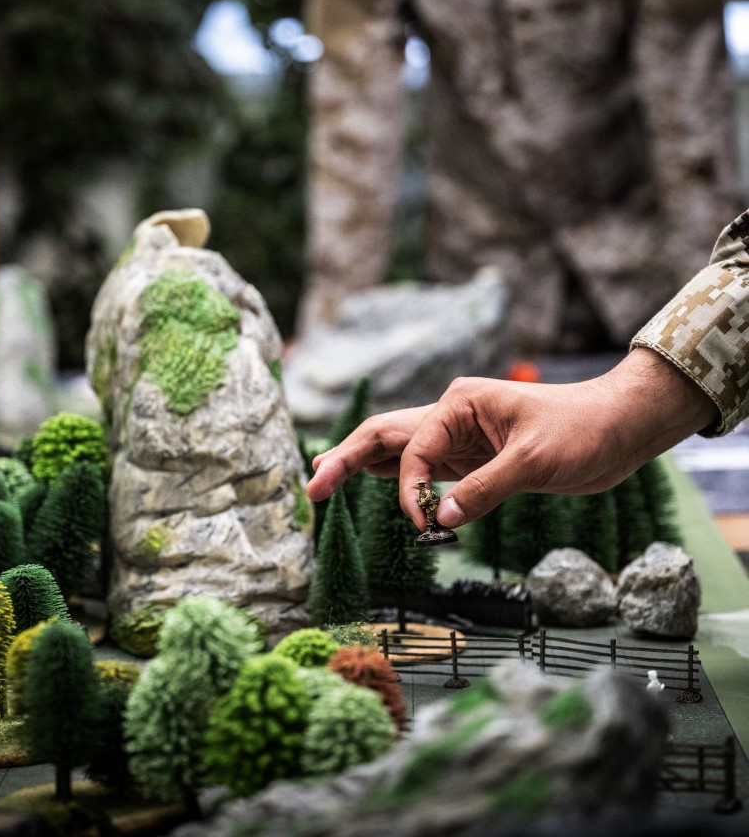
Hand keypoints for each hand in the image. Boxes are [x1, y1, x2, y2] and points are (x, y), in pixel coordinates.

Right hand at [306, 349, 716, 529]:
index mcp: (458, 404)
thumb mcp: (534, 462)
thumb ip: (483, 489)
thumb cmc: (581, 432)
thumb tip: (438, 520)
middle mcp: (449, 415)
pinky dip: (396, 479)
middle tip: (311, 488)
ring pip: (397, 450)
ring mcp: (457, 436)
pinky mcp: (470, 457)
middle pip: (383, 436)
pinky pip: (422, 467)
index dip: (408, 490)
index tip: (425, 525)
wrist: (618, 427)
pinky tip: (370, 484)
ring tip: (322, 483)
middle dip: (345, 460)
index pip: (411, 449)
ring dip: (361, 466)